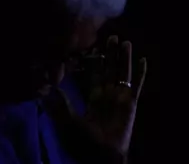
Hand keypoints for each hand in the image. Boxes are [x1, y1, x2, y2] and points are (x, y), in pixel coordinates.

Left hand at [56, 36, 146, 160]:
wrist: (103, 155)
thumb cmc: (84, 142)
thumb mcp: (67, 122)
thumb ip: (59, 105)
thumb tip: (44, 89)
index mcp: (94, 98)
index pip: (93, 75)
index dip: (93, 61)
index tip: (91, 46)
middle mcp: (108, 94)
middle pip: (110, 69)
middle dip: (110, 54)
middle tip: (110, 36)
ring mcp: (121, 97)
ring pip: (123, 72)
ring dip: (124, 58)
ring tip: (125, 42)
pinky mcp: (131, 102)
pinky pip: (137, 84)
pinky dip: (141, 72)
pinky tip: (143, 59)